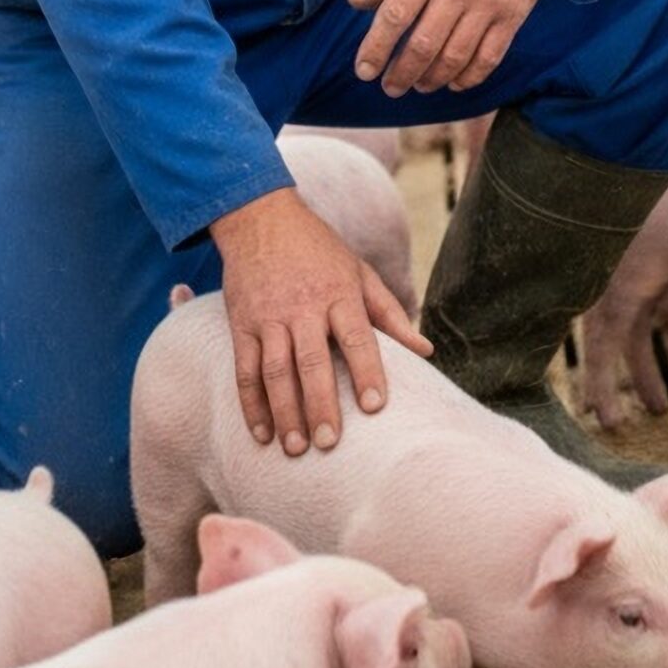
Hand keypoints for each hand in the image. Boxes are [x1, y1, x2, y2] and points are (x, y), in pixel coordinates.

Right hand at [211, 188, 428, 455]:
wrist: (260, 218)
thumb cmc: (319, 249)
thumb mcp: (359, 272)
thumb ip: (390, 314)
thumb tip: (426, 351)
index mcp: (339, 293)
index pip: (357, 337)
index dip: (366, 372)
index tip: (374, 407)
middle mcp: (303, 307)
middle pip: (312, 362)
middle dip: (320, 405)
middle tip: (329, 444)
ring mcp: (269, 317)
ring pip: (275, 371)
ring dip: (284, 412)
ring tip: (295, 449)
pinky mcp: (241, 324)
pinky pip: (245, 370)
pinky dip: (251, 404)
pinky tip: (261, 433)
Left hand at [347, 0, 586, 95]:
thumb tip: (355, 2)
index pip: (395, 14)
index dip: (376, 47)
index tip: (364, 72)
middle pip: (423, 44)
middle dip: (401, 74)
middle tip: (390, 88)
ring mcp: (489, 2)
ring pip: (455, 57)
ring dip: (432, 80)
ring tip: (419, 85)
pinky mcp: (514, 15)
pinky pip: (489, 58)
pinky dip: (468, 78)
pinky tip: (454, 83)